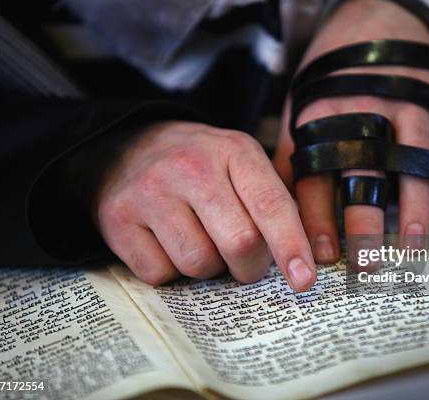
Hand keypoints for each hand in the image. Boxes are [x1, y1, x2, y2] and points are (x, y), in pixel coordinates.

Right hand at [95, 121, 315, 290]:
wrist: (130, 147)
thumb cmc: (200, 166)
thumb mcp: (241, 165)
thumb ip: (276, 203)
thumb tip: (308, 257)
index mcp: (234, 151)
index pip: (270, 204)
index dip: (290, 246)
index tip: (304, 280)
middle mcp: (191, 167)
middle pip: (239, 242)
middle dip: (249, 266)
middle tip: (244, 262)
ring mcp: (151, 192)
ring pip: (199, 264)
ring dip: (208, 268)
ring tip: (200, 241)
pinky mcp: (119, 219)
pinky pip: (159, 273)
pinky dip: (170, 271)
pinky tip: (167, 243)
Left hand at [274, 0, 428, 263]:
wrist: (375, 25)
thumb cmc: (332, 80)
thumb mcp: (299, 110)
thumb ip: (289, 159)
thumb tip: (273, 212)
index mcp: (324, 117)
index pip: (317, 176)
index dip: (318, 220)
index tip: (323, 258)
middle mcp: (366, 112)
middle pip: (366, 174)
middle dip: (366, 222)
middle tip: (368, 263)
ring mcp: (410, 107)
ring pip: (416, 164)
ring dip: (416, 209)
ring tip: (411, 248)